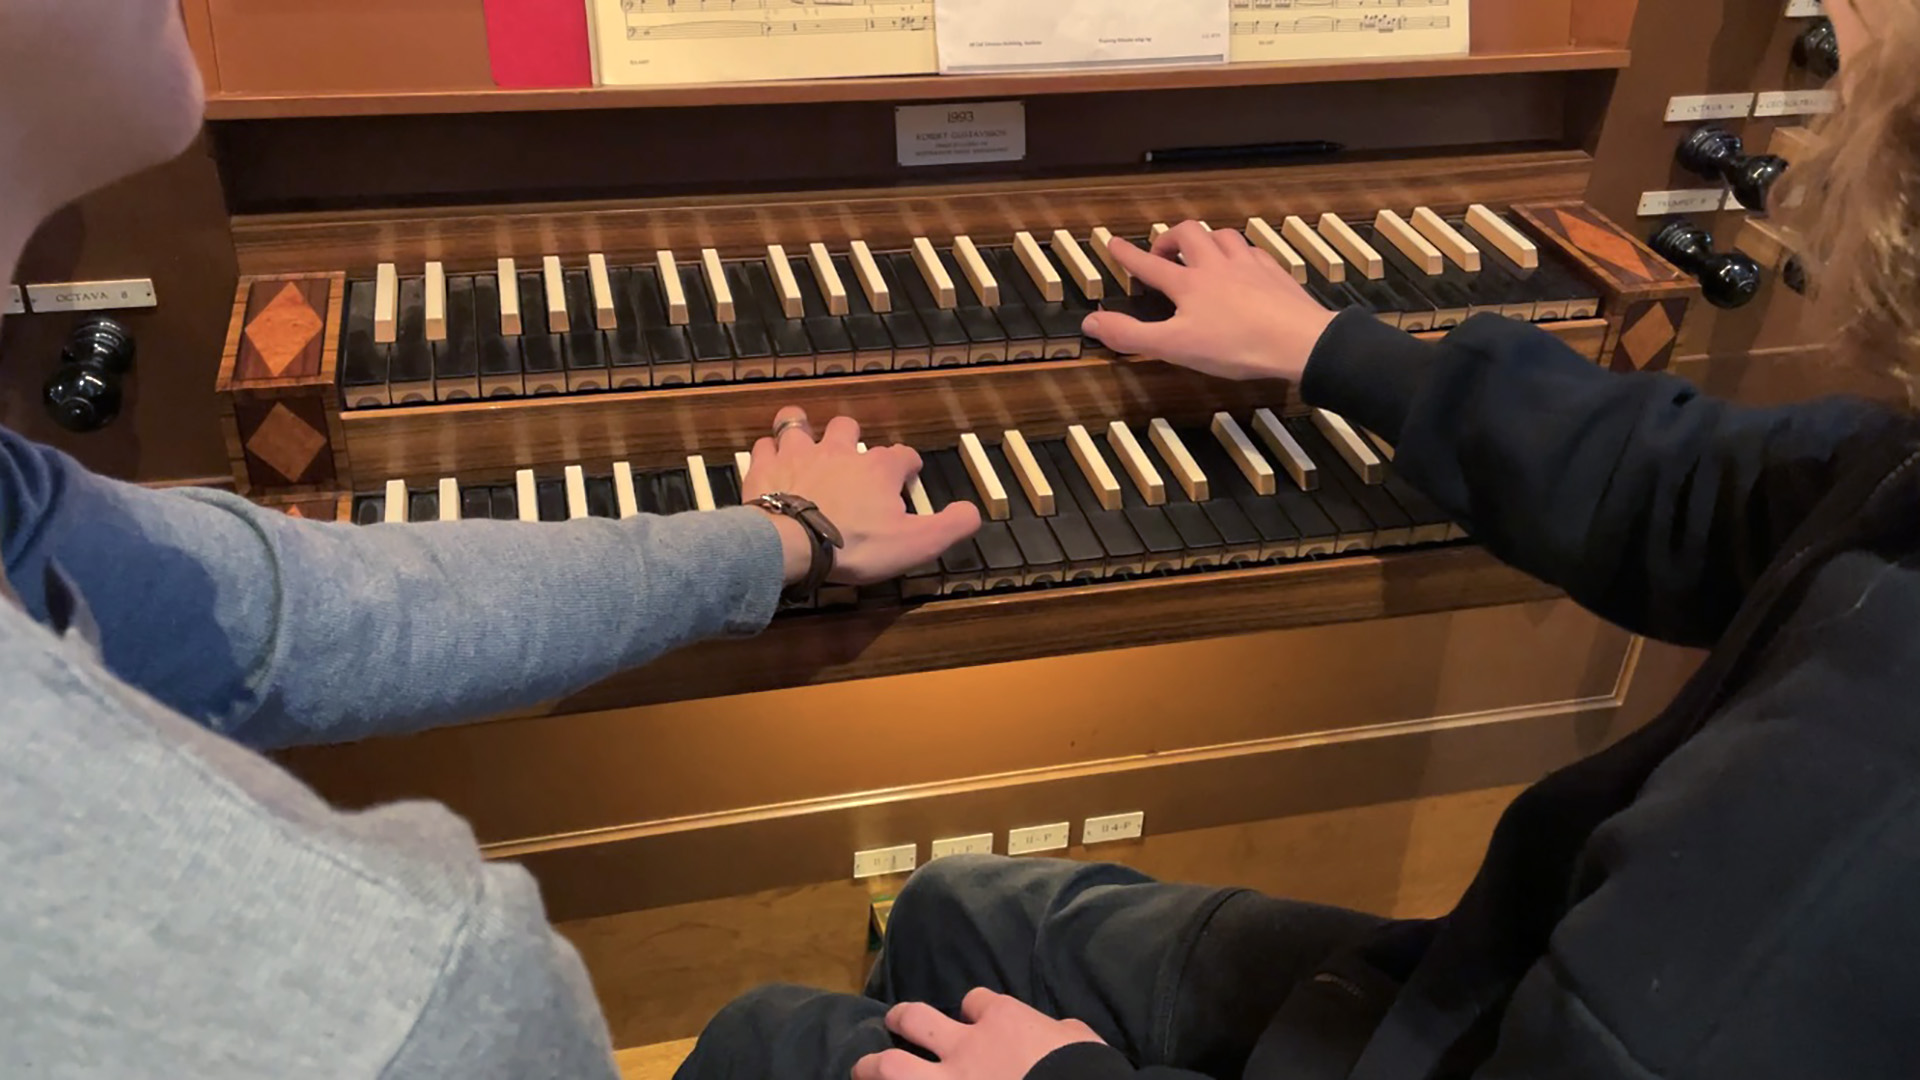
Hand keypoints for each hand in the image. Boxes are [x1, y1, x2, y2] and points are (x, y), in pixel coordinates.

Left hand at [743, 407, 979, 586]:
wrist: (793, 545)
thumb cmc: (857, 544)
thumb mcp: (916, 543)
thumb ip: (951, 525)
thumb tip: (973, 512)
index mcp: (879, 468)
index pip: (903, 455)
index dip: (908, 466)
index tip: (907, 479)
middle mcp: (840, 450)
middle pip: (848, 427)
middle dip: (852, 436)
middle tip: (851, 459)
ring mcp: (799, 454)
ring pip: (799, 424)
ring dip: (802, 430)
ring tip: (804, 441)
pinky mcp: (766, 467)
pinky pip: (765, 445)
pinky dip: (769, 451)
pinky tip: (771, 462)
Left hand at [851, 989, 1104, 1079]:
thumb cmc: (1085, 1069)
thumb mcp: (1080, 1039)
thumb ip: (1058, 1032)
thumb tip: (1058, 1032)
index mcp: (1003, 1021)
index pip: (976, 1002)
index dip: (973, 1011)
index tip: (973, 1019)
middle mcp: (966, 1046)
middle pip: (917, 1019)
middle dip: (902, 1019)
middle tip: (894, 1022)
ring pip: (892, 1066)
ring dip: (873, 1066)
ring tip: (862, 1068)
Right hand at [1080, 221, 1338, 381]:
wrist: (1298, 341)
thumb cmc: (1235, 345)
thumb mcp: (1175, 346)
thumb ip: (1131, 334)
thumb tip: (1091, 321)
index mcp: (1188, 283)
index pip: (1149, 263)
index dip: (1127, 255)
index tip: (1113, 243)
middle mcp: (1216, 265)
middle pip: (1188, 234)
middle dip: (1170, 238)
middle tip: (1162, 252)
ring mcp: (1248, 265)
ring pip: (1222, 236)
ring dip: (1206, 240)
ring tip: (1201, 253)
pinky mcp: (1274, 273)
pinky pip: (1252, 251)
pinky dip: (1239, 252)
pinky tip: (1242, 264)